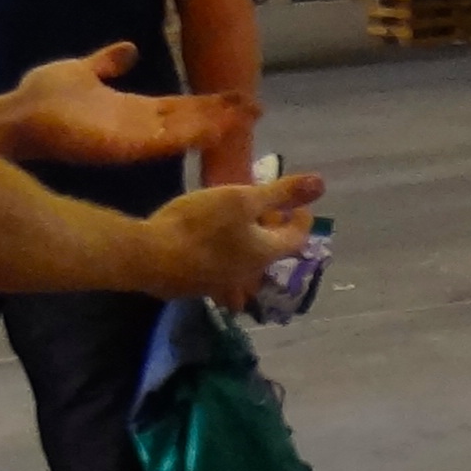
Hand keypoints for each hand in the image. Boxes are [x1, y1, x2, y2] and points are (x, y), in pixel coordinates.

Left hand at [0, 43, 259, 169]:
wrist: (18, 119)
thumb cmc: (43, 99)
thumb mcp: (82, 70)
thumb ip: (107, 63)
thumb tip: (129, 49)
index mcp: (133, 111)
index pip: (180, 106)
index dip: (209, 103)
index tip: (239, 96)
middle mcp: (141, 126)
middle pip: (191, 118)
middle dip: (223, 113)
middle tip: (257, 108)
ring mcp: (137, 138)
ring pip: (187, 129)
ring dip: (217, 124)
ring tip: (248, 116)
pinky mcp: (129, 146)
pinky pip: (169, 139)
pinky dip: (196, 134)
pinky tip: (218, 128)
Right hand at [145, 169, 324, 306]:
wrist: (148, 257)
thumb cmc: (199, 225)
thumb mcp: (241, 200)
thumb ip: (280, 193)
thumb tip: (321, 184)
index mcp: (264, 253)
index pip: (296, 239)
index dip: (302, 220)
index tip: (299, 205)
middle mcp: (247, 275)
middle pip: (270, 254)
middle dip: (272, 233)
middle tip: (266, 210)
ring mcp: (220, 285)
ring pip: (244, 267)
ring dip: (247, 247)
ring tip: (237, 227)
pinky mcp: (194, 287)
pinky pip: (218, 272)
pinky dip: (222, 256)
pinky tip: (206, 244)